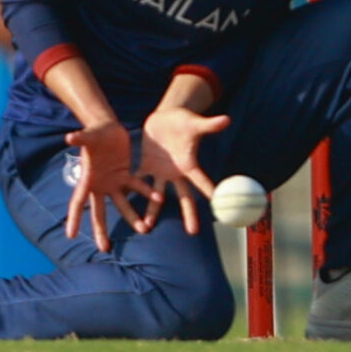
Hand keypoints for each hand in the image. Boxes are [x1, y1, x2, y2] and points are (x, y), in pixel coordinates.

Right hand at [62, 120, 157, 252]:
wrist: (108, 127)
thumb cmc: (94, 133)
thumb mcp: (88, 136)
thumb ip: (80, 138)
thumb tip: (69, 137)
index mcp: (87, 179)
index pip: (77, 202)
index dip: (74, 218)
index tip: (70, 236)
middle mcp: (100, 185)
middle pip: (98, 212)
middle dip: (101, 230)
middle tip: (104, 248)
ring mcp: (114, 182)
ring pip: (123, 204)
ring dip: (132, 217)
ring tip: (144, 229)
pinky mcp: (126, 175)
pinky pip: (138, 186)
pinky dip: (146, 192)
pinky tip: (158, 199)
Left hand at [137, 102, 231, 234]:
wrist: (165, 119)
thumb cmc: (184, 121)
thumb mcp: (195, 123)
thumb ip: (209, 125)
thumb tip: (227, 119)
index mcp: (189, 164)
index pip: (202, 180)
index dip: (210, 192)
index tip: (219, 208)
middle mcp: (175, 172)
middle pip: (183, 196)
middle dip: (188, 214)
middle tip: (193, 232)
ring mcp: (160, 171)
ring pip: (156, 194)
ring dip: (152, 210)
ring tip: (147, 227)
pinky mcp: (145, 164)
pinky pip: (137, 179)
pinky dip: (131, 190)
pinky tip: (123, 203)